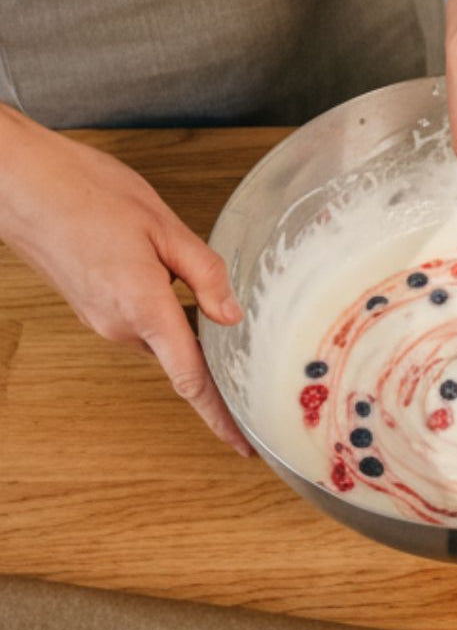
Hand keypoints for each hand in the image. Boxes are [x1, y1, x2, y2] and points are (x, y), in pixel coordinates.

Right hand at [0, 110, 251, 455]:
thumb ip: (203, 274)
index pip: (190, 378)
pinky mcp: (93, 306)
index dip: (219, 417)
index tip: (243, 445)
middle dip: (218, 368)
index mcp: (142, 309)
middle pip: (183, 360)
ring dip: (193, 336)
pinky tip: (188, 295)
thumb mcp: (164, 227)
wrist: (22, 183)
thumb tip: (231, 316)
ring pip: (163, 338)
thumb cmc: (89, 194)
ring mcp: (102, 318)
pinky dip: (171, 319)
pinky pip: (144, 322)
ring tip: (229, 325)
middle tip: (259, 375)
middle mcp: (119, 325)